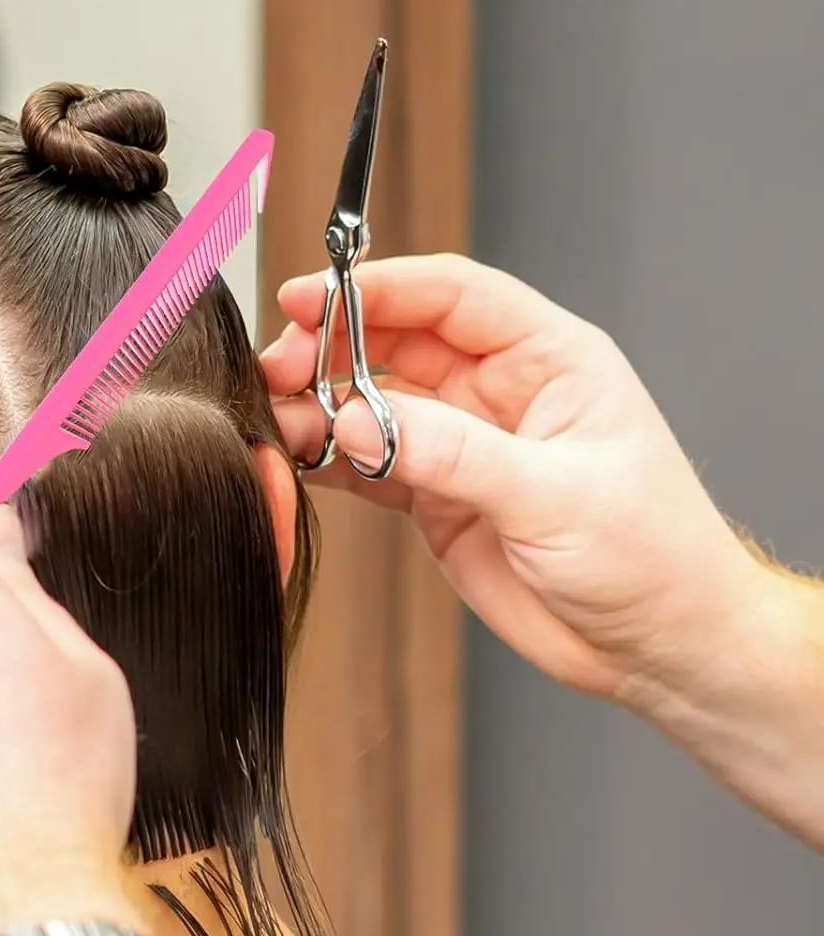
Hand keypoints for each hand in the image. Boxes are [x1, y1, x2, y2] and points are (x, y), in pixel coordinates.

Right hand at [260, 253, 767, 706]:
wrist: (658, 647)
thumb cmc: (650, 557)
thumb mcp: (554, 496)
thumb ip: (451, 455)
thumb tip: (355, 420)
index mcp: (550, 359)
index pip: (451, 296)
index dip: (377, 288)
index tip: (310, 299)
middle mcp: (499, 392)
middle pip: (396, 341)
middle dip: (331, 347)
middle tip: (278, 370)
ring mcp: (464, 444)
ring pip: (372, 402)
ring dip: (320, 406)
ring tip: (276, 420)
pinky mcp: (438, 498)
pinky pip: (368, 463)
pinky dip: (328, 460)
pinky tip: (297, 460)